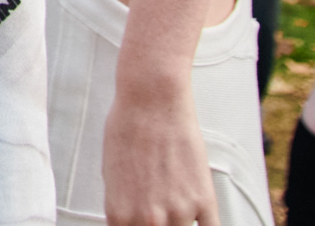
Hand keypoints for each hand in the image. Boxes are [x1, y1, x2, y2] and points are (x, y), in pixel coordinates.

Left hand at [101, 84, 218, 225]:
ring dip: (179, 222)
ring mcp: (178, 212)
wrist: (153, 102)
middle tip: (160, 210)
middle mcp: (148, 219)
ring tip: (176, 201)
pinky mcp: (204, 201)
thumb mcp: (110, 174)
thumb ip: (123, 207)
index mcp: (119, 214)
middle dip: (158, 225)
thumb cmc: (127, 129)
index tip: (142, 223)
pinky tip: (201, 220)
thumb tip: (131, 221)